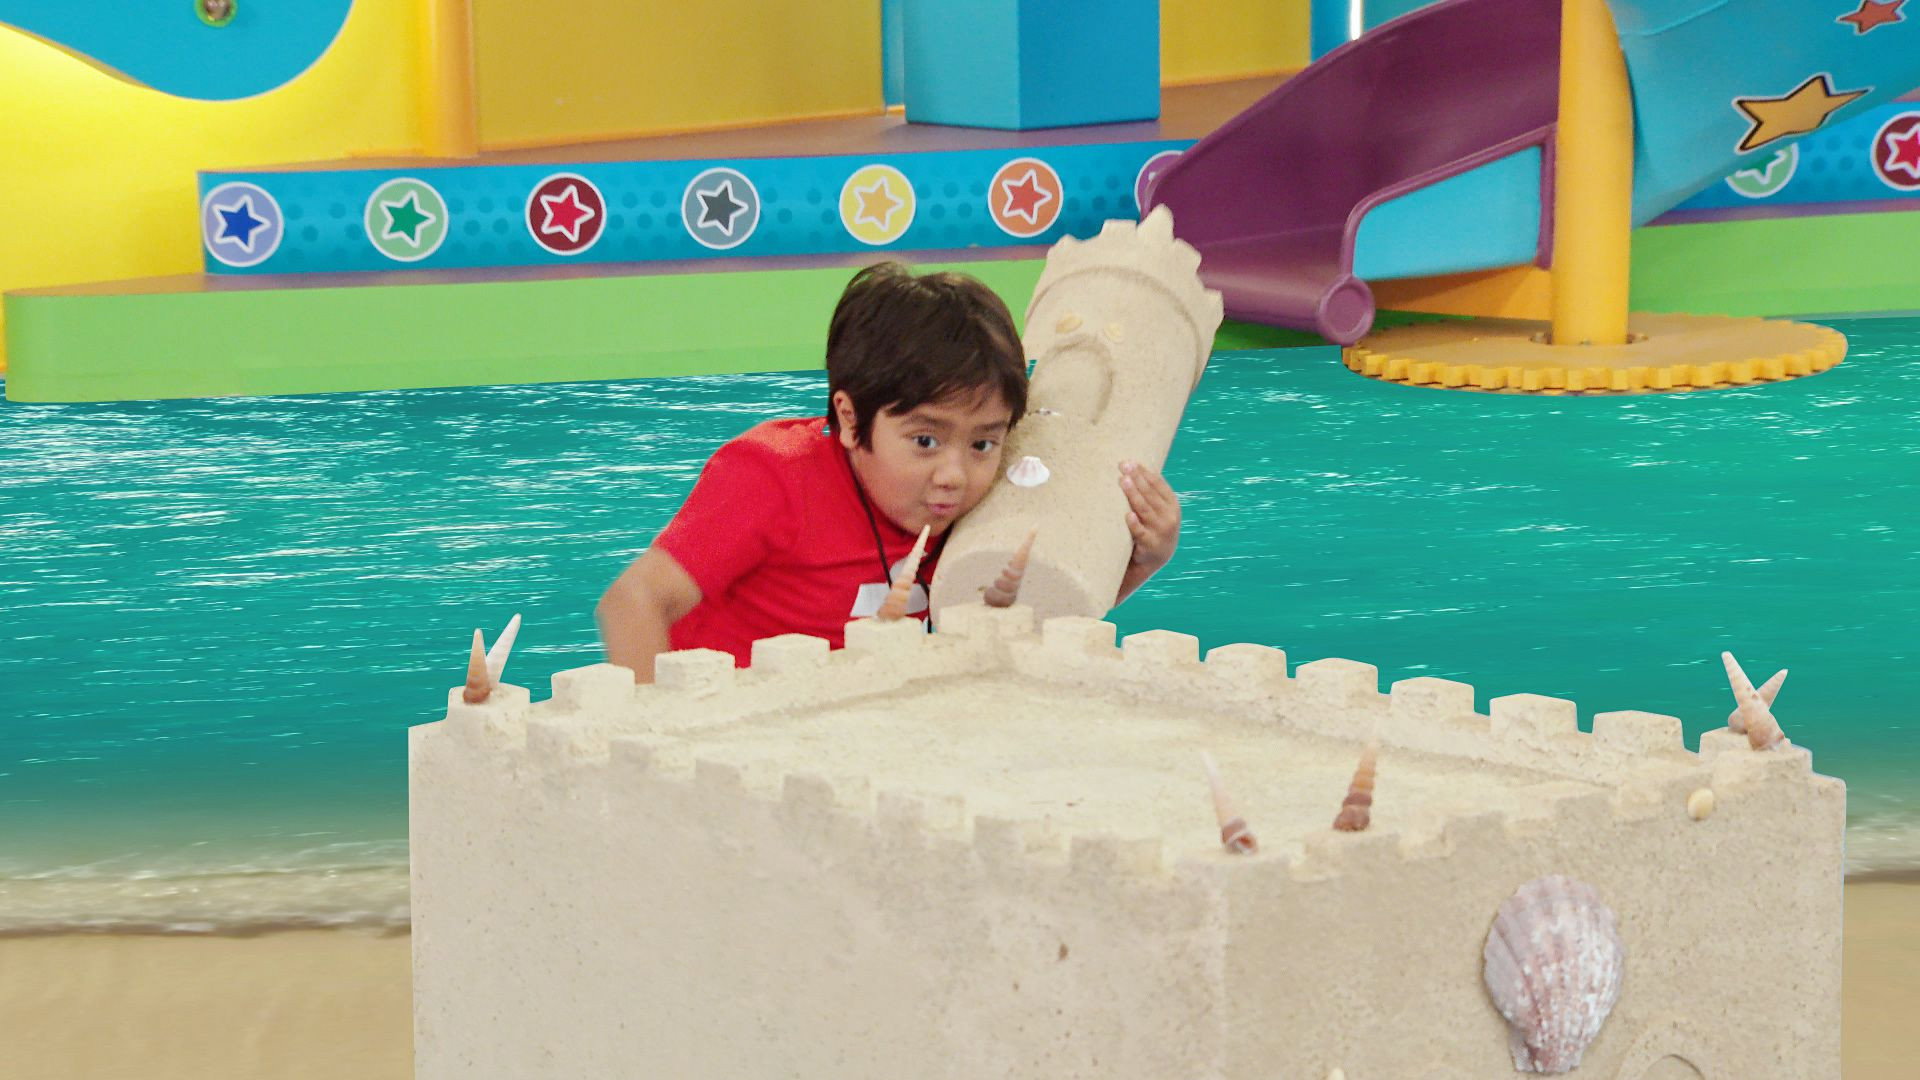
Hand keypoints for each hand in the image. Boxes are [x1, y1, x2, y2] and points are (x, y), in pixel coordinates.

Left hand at [1120, 460, 1179, 574]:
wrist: (1155, 558)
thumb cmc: (1152, 526)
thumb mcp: (1158, 509)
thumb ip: (1150, 492)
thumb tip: (1131, 465)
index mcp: (1172, 505)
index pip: (1158, 484)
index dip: (1144, 472)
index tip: (1130, 462)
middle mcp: (1169, 517)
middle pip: (1150, 494)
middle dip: (1137, 478)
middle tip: (1123, 466)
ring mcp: (1160, 532)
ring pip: (1145, 510)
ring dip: (1133, 494)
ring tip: (1122, 481)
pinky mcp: (1149, 545)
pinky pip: (1140, 533)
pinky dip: (1135, 524)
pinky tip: (1128, 515)